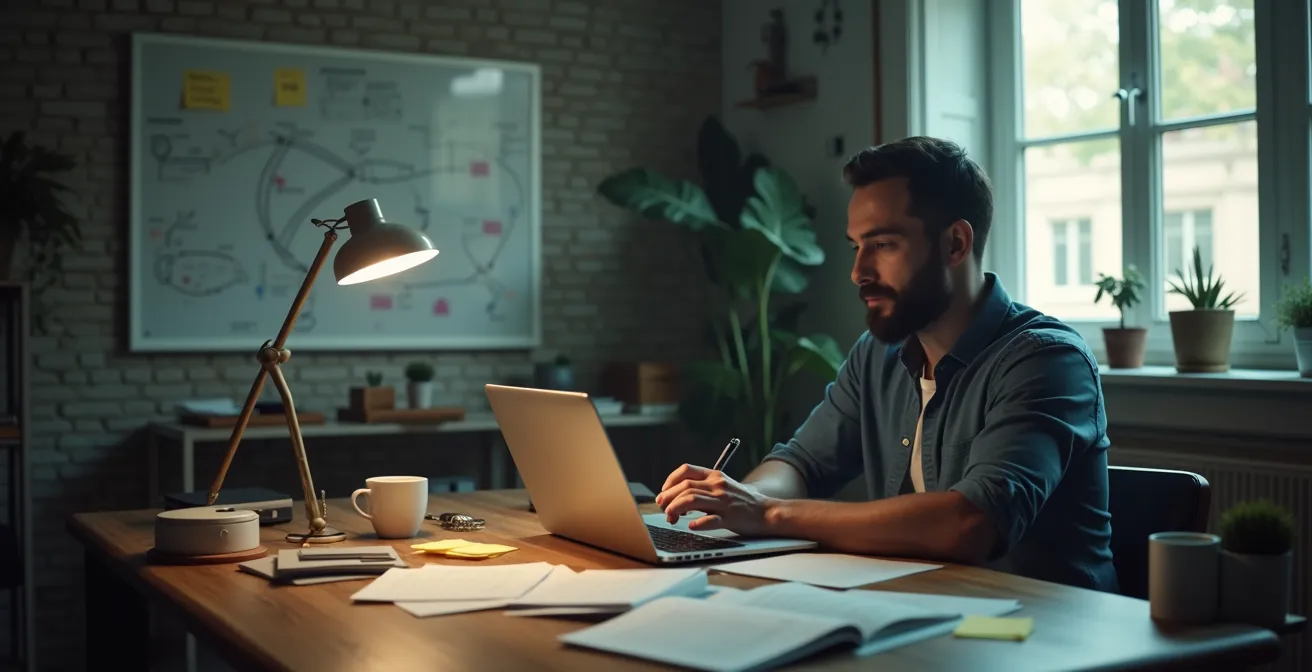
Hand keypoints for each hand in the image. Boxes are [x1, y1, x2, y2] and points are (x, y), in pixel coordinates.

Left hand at [655, 463, 775, 535]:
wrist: (766, 512)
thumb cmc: (741, 501)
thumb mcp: (723, 485)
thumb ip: (703, 485)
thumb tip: (675, 493)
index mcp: (715, 475)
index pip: (686, 470)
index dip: (670, 481)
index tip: (664, 493)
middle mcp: (718, 486)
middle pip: (685, 486)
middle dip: (668, 498)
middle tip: (662, 508)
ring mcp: (724, 502)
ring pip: (692, 500)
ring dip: (675, 509)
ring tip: (670, 518)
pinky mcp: (730, 518)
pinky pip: (711, 520)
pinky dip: (698, 523)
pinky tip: (690, 526)